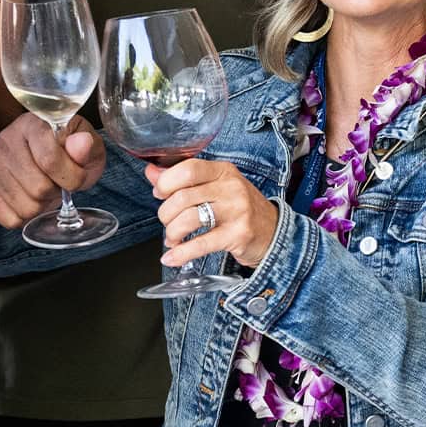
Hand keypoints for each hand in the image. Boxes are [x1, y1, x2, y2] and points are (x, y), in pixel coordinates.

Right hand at [0, 112, 105, 226]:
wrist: (48, 156)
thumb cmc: (70, 153)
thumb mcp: (89, 148)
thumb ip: (87, 147)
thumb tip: (81, 144)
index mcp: (33, 124)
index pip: (50, 160)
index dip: (71, 177)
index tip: (77, 177)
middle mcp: (7, 139)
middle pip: (38, 187)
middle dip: (55, 192)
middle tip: (56, 182)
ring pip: (25, 206)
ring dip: (41, 205)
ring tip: (42, 188)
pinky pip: (9, 218)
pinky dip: (24, 217)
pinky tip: (28, 198)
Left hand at [145, 158, 277, 269]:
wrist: (273, 232)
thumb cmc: (239, 209)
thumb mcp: (215, 187)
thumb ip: (182, 180)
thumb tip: (151, 173)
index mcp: (223, 171)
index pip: (187, 169)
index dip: (166, 182)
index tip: (160, 194)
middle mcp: (231, 188)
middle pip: (182, 197)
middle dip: (166, 214)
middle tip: (167, 222)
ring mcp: (236, 211)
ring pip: (188, 219)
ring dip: (172, 233)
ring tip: (173, 239)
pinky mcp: (237, 235)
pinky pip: (200, 244)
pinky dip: (181, 254)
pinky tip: (172, 257)